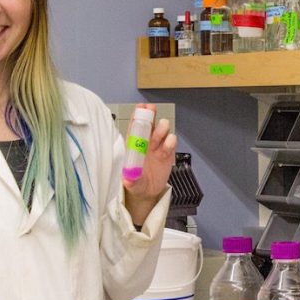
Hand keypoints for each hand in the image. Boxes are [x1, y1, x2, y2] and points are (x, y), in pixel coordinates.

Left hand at [123, 104, 176, 225]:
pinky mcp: (168, 153)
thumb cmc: (135, 183)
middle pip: (149, 124)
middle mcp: (146, 142)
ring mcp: (158, 146)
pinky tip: (167, 145)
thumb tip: (128, 179)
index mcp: (133, 145)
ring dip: (161, 128)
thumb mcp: (132, 183)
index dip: (137, 115)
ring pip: (162, 131)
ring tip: (160, 132)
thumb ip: (131, 179)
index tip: (141, 107)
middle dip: (151, 116)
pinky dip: (170, 141)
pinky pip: (171, 142)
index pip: (134, 126)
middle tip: (152, 110)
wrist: (148, 192)